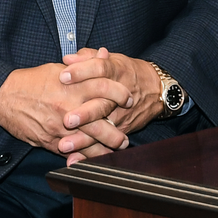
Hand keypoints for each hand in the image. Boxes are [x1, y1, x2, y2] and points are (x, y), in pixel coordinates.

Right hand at [0, 62, 132, 159]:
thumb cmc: (30, 82)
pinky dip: (86, 157)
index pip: (104, 88)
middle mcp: (68, 108)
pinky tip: (95, 158)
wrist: (3, 98)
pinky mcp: (51, 142)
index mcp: (71, 87)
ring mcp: (60, 128)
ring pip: (90, 143)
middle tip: (127, 135)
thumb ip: (83, 65)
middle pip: (102, 122)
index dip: (120, 93)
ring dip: (106, 148)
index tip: (128, 97)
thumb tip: (104, 55)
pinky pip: (73, 153)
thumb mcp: (57, 68)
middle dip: (118, 130)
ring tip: (117, 149)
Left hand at [59, 48, 164, 162]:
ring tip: (64, 145)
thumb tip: (67, 58)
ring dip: (83, 139)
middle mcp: (119, 95)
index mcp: (115, 72)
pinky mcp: (121, 130)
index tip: (62, 76)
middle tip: (67, 119)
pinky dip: (89, 154)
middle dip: (85, 113)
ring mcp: (120, 115)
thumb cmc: (126, 72)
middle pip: (102, 103)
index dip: (81, 72)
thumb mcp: (111, 59)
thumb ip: (87, 57)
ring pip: (103, 129)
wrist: (155, 89)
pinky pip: (105, 144)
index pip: (100, 69)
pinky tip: (74, 160)